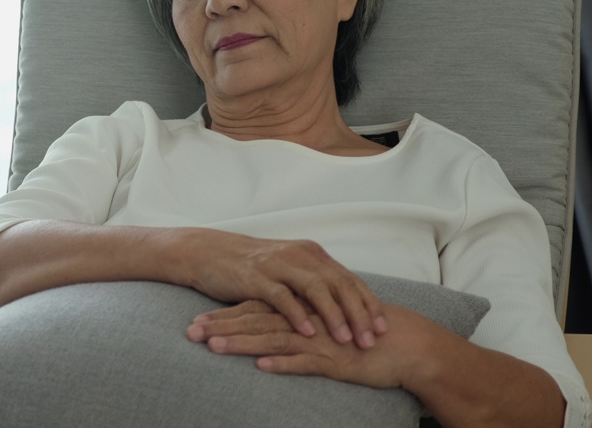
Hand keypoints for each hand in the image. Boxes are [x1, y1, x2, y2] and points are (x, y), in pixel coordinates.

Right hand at [184, 230, 385, 347]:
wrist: (208, 252)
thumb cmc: (250, 266)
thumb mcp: (288, 269)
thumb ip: (313, 282)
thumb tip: (343, 306)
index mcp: (311, 254)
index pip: (348, 279)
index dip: (368, 304)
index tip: (383, 328)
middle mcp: (299, 255)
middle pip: (339, 284)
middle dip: (358, 313)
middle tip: (371, 339)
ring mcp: (278, 264)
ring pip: (315, 289)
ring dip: (334, 315)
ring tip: (346, 339)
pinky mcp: (256, 277)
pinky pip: (282, 296)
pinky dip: (297, 315)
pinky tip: (308, 333)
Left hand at [187, 302, 435, 389]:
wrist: (403, 345)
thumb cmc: (359, 336)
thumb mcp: (321, 328)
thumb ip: (294, 325)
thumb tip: (264, 336)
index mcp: (299, 309)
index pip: (254, 309)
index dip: (224, 316)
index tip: (195, 322)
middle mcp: (304, 320)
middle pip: (256, 321)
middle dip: (222, 327)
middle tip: (190, 333)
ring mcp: (319, 338)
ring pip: (274, 338)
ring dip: (242, 344)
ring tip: (214, 347)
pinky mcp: (335, 359)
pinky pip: (306, 361)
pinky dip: (284, 363)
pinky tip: (262, 367)